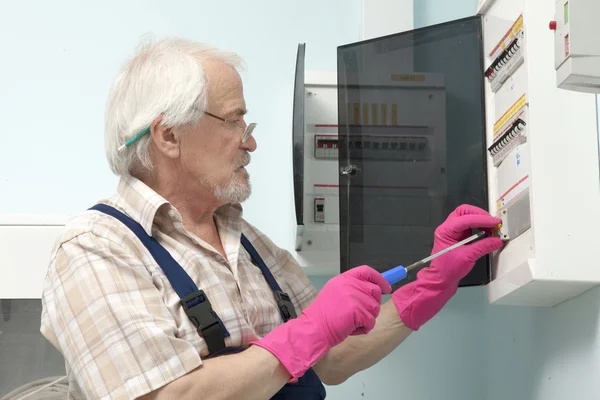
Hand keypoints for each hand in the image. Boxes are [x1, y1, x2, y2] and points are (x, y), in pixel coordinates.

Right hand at [251, 265, 390, 379]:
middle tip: (359, 314)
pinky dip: (363, 329)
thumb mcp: (335, 293)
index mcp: (344, 278)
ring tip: (350, 322)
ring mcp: (354, 297)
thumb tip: (374, 289)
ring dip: (367, 319)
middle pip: (376, 291)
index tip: (387, 288)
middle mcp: (350, 284)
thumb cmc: (323, 315)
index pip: (367, 271)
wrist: (313, 329)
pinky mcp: (358, 311)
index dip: (379, 279)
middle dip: (373, 304)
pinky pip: (371, 321)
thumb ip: (352, 288)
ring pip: (375, 308)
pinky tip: (350, 329)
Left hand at [391, 204, 503, 330]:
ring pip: (466, 216)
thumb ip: (484, 246)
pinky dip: (479, 226)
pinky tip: (486, 232)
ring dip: (480, 220)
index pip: (465, 219)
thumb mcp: (468, 257)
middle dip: (479, 214)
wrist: (440, 279)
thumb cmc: (449, 269)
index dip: (482, 219)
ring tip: (491, 228)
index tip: (495, 222)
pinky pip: (469, 225)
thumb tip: (498, 240)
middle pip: (463, 211)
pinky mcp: (457, 235)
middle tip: (492, 222)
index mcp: (446, 231)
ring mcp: (452, 230)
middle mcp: (447, 227)